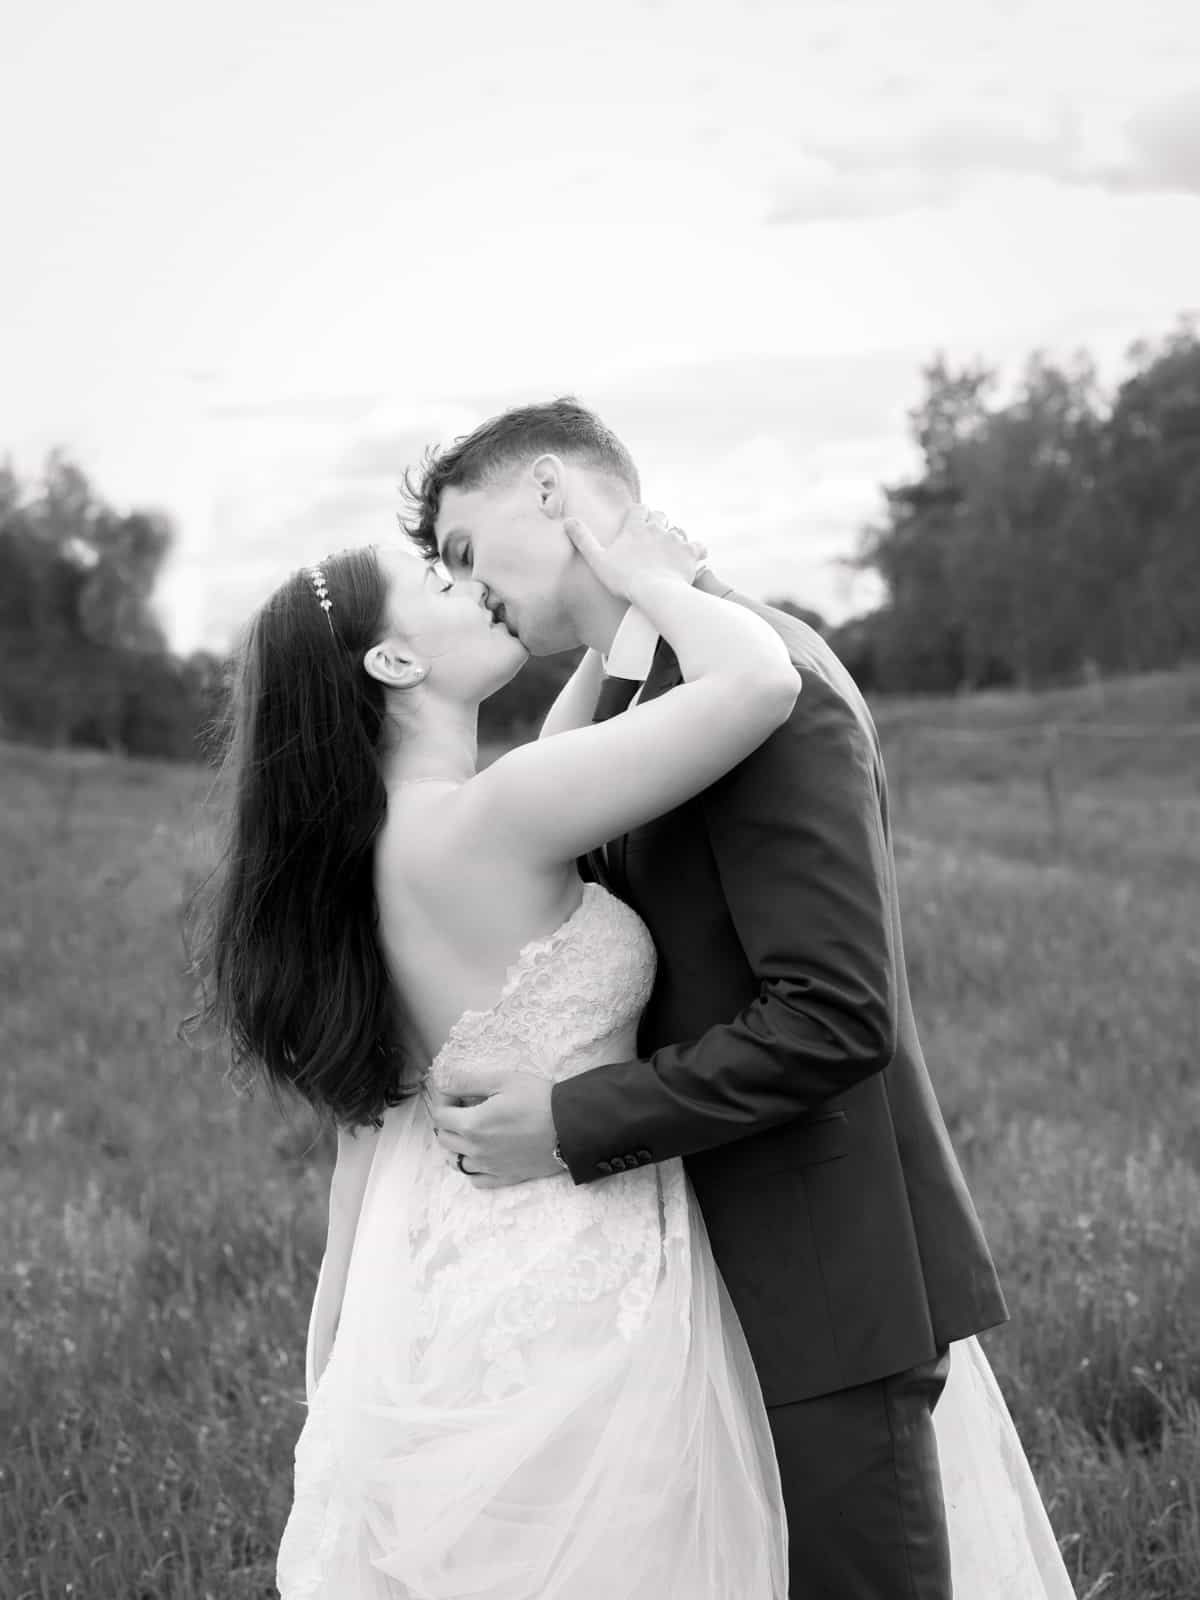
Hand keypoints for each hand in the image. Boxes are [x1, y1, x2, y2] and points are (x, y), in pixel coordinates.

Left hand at [428, 1072, 563, 1188]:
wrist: (571, 1127)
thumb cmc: (539, 1099)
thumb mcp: (503, 1080)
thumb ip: (468, 1082)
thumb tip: (444, 1083)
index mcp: (472, 1125)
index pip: (439, 1116)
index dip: (443, 1101)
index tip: (456, 1093)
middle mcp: (476, 1150)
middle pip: (444, 1139)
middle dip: (447, 1121)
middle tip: (463, 1108)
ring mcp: (489, 1167)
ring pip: (456, 1162)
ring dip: (456, 1145)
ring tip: (470, 1131)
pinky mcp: (504, 1178)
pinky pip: (475, 1179)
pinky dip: (471, 1168)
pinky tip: (481, 1154)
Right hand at [565, 505, 706, 602]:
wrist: (654, 593)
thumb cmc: (624, 579)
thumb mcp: (597, 560)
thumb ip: (583, 539)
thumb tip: (567, 521)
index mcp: (635, 528)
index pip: (639, 509)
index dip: (639, 514)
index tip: (637, 523)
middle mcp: (657, 528)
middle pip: (660, 516)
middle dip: (658, 523)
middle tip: (653, 538)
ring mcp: (675, 540)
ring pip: (678, 530)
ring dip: (675, 537)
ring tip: (670, 551)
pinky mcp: (691, 553)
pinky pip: (699, 546)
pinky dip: (696, 550)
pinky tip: (693, 557)